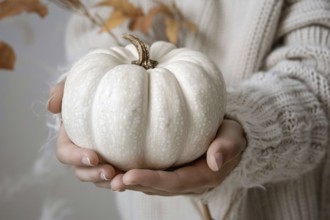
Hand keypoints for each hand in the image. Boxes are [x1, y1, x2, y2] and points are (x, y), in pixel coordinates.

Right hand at [48, 80, 120, 189]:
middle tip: (110, 172)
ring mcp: (102, 158)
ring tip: (123, 180)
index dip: (75, 158)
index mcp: (71, 136)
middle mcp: (84, 150)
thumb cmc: (99, 83)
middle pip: (82, 172)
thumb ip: (63, 89)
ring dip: (109, 182)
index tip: (93, 157)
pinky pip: (118, 175)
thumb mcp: (81, 81)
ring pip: (100, 178)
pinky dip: (124, 179)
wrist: (125, 84)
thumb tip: (52, 106)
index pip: (65, 153)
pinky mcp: (119, 160)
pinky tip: (135, 177)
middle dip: (94, 175)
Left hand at [48, 81, 246, 194]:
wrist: (228, 139)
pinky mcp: (170, 170)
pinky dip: (133, 173)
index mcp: (200, 177)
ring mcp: (177, 177)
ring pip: (150, 183)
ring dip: (128, 181)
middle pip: (156, 186)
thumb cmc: (230, 136)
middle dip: (132, 184)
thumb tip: (216, 160)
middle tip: (109, 178)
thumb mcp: (233, 139)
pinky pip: (150, 175)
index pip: (172, 182)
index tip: (128, 175)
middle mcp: (186, 182)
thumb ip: (226, 148)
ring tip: (105, 175)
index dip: (150, 180)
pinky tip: (115, 165)